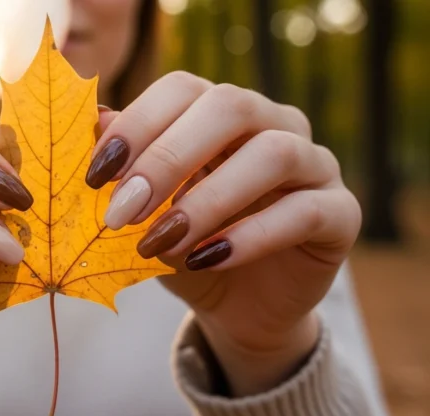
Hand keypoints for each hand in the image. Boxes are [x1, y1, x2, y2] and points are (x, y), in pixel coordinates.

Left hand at [89, 73, 360, 395]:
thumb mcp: (145, 211)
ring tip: (160, 242)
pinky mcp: (340, 213)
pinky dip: (250, 236)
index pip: (183, 89)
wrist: (236, 305)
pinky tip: (205, 261)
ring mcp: (314, 164)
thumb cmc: (182, 246)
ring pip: (272, 154)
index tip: (95, 176)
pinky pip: (305, 211)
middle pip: (229, 107)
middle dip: (167, 159)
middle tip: (123, 210)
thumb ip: (127, 169)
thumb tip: (95, 122)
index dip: (137, 124)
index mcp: (221, 111)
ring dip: (207, 200)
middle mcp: (273, 124)